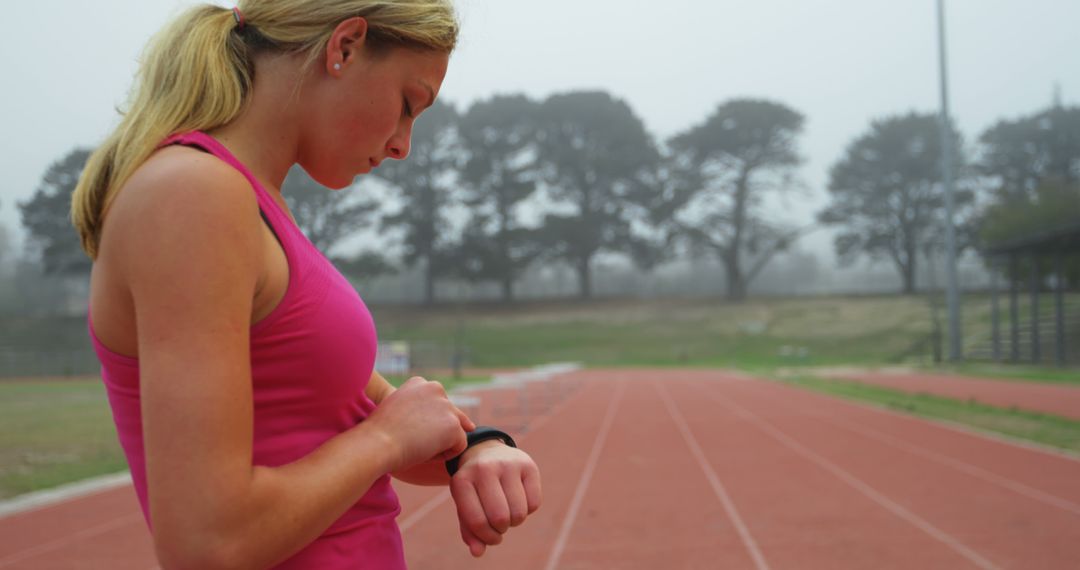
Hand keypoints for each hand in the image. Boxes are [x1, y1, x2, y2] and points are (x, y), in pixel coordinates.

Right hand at [365, 377, 474, 471]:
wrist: (376, 444)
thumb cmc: (380, 434)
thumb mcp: (397, 410)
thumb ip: (417, 408)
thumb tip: (442, 421)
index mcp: (419, 383)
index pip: (435, 408)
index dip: (422, 424)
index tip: (404, 428)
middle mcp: (435, 388)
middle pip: (447, 418)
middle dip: (434, 433)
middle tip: (409, 437)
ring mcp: (446, 406)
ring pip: (454, 433)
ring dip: (438, 444)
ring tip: (415, 444)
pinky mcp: (454, 424)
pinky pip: (459, 447)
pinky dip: (444, 456)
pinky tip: (424, 452)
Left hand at [449, 440, 541, 557]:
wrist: (488, 452)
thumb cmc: (475, 487)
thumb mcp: (466, 506)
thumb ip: (470, 531)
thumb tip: (478, 553)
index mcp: (462, 480)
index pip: (477, 521)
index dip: (487, 537)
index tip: (491, 538)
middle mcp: (484, 468)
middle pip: (500, 518)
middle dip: (502, 529)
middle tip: (499, 524)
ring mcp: (507, 464)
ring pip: (519, 513)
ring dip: (515, 521)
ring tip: (508, 511)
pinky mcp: (528, 465)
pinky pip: (534, 504)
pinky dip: (528, 510)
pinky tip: (519, 499)